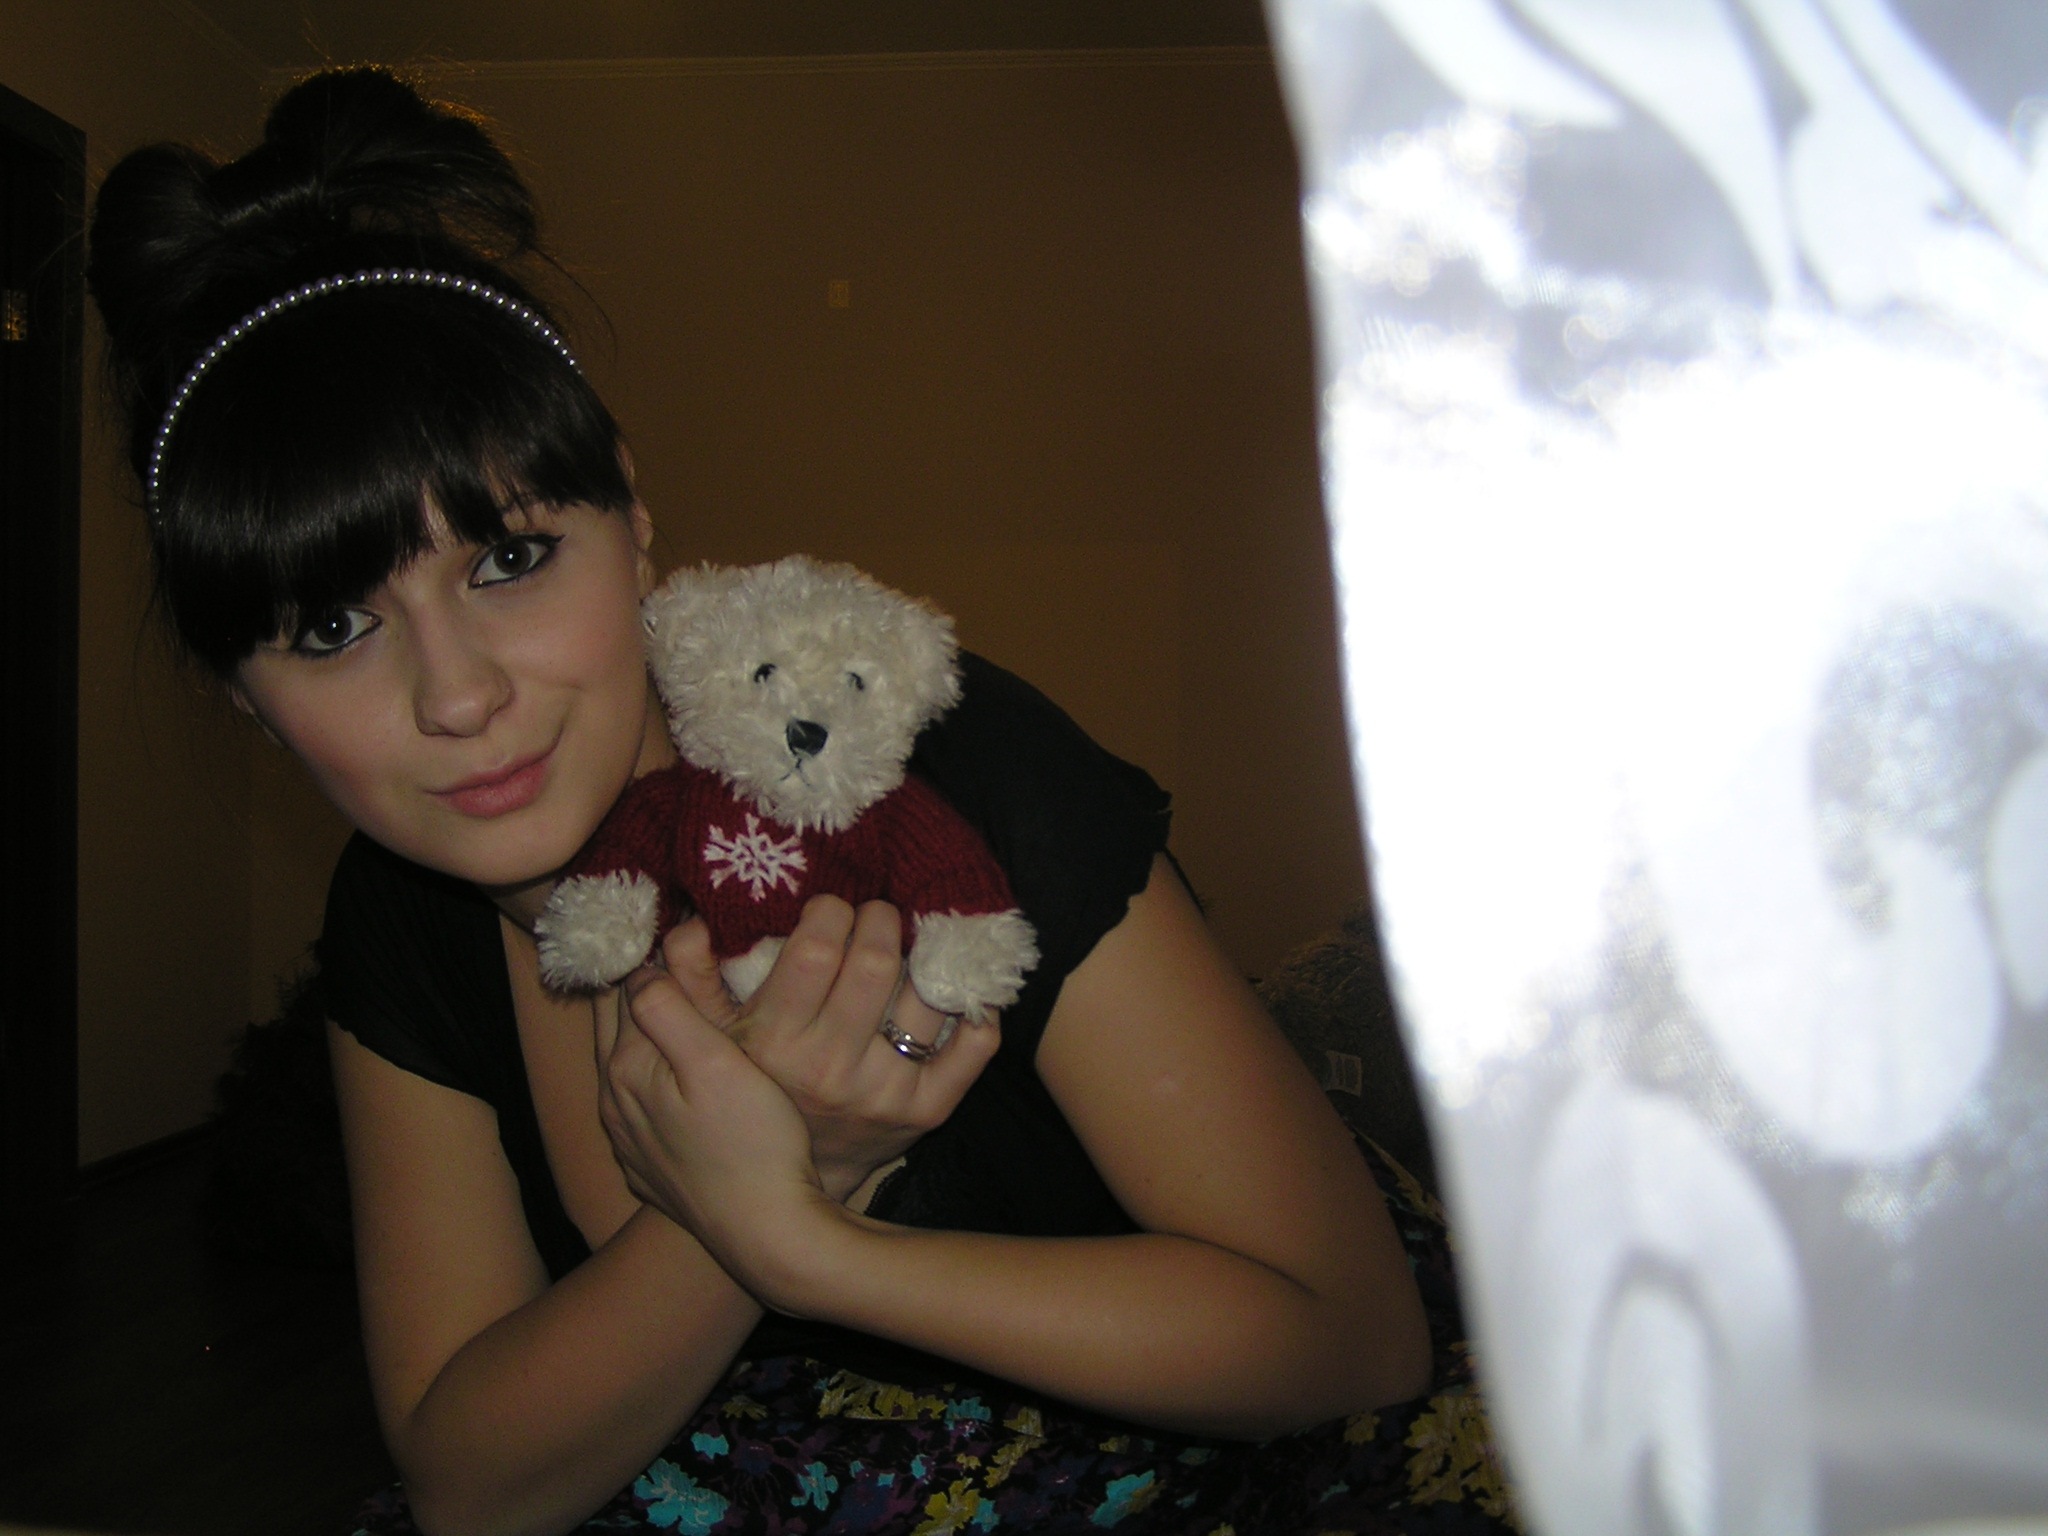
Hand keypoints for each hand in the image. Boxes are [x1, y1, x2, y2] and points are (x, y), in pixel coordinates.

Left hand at [597, 958, 830, 1287]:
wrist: (767, 1234)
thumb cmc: (754, 1143)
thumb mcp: (716, 1064)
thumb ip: (669, 1011)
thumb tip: (643, 968)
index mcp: (627, 1069)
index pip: (625, 988)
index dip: (650, 950)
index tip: (680, 922)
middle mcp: (614, 1103)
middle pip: (616, 1022)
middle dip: (640, 983)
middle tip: (677, 947)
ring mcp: (629, 1139)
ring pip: (626, 1061)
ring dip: (646, 1026)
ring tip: (681, 993)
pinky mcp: (650, 1165)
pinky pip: (641, 1100)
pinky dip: (654, 1071)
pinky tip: (682, 1067)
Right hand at [657, 898, 1000, 1202]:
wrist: (787, 1188)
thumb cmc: (751, 1091)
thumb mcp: (708, 1039)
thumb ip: (689, 979)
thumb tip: (688, 923)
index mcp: (776, 1041)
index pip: (817, 950)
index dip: (832, 911)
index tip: (831, 907)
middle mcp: (832, 1066)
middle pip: (877, 962)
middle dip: (881, 919)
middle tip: (876, 915)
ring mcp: (884, 1091)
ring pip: (927, 995)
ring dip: (927, 952)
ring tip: (913, 942)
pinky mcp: (927, 1111)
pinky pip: (973, 1046)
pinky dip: (978, 1008)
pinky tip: (957, 985)